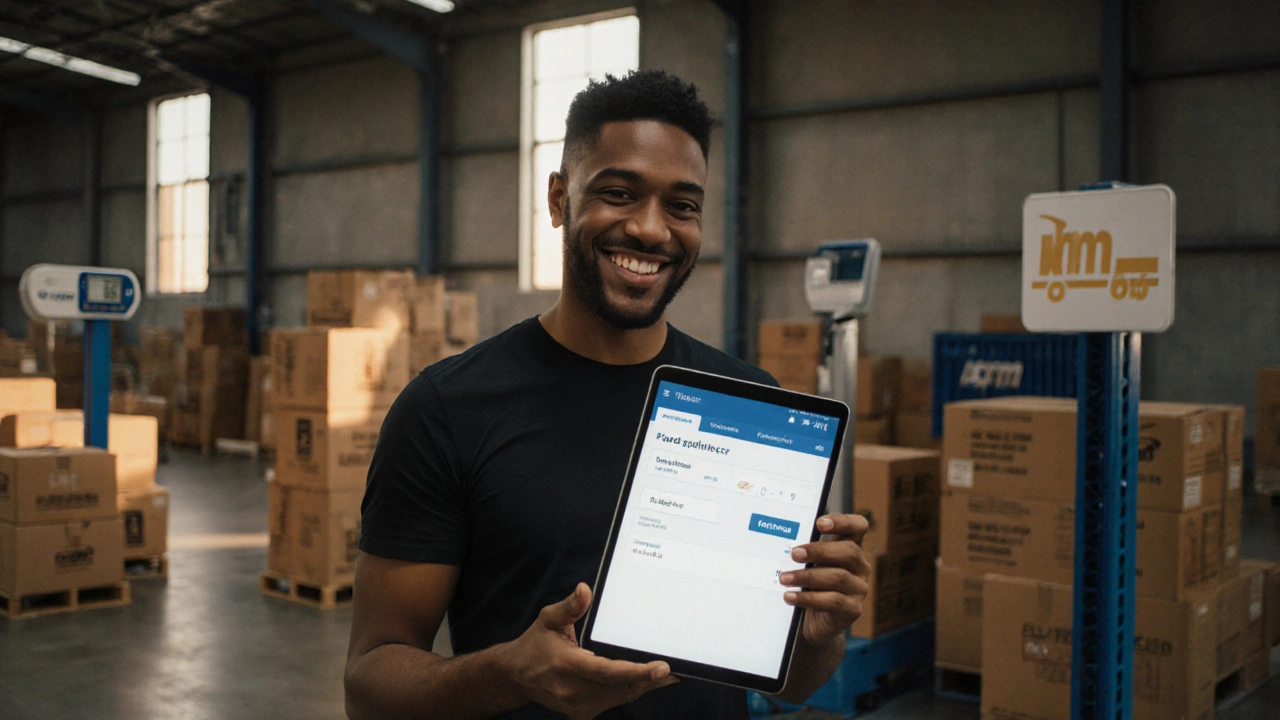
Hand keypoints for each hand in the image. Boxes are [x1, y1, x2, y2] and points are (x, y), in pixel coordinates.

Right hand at [503, 583, 678, 719]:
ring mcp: (577, 706)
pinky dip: (629, 692)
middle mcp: (572, 690)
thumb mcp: (548, 619)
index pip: (609, 671)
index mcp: (567, 665)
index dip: (638, 671)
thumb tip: (585, 590)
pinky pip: (613, 702)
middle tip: (674, 669)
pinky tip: (644, 682)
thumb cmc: (536, 644)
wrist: (516, 676)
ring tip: (664, 675)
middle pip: (621, 688)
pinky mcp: (581, 713)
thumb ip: (570, 606)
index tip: (662, 668)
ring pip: (620, 697)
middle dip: (649, 679)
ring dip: (642, 686)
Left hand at [779, 513, 870, 644]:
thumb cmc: (808, 585)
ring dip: (807, 576)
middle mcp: (860, 567)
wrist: (811, 622)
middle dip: (819, 551)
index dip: (843, 521)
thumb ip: (805, 552)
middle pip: (849, 551)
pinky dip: (808, 598)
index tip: (819, 523)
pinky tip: (790, 596)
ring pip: (839, 577)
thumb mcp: (808, 565)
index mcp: (850, 548)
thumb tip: (783, 542)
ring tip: (784, 578)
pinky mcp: (853, 610)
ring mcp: (859, 589)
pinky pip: (833, 601)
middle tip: (794, 554)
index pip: (858, 526)